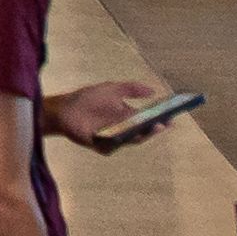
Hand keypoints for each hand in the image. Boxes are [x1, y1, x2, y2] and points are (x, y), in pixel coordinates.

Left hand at [45, 76, 175, 146]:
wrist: (64, 109)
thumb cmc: (89, 99)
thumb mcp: (113, 89)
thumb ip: (132, 89)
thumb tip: (154, 91)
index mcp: (128, 117)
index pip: (148, 120)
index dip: (160, 119)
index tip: (172, 115)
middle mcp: (123, 130)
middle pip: (143, 132)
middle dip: (154, 128)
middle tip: (164, 123)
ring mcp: (113, 139)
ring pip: (131, 140)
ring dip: (141, 135)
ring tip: (150, 127)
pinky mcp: (101, 146)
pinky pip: (113, 146)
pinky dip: (120, 142)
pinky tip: (126, 135)